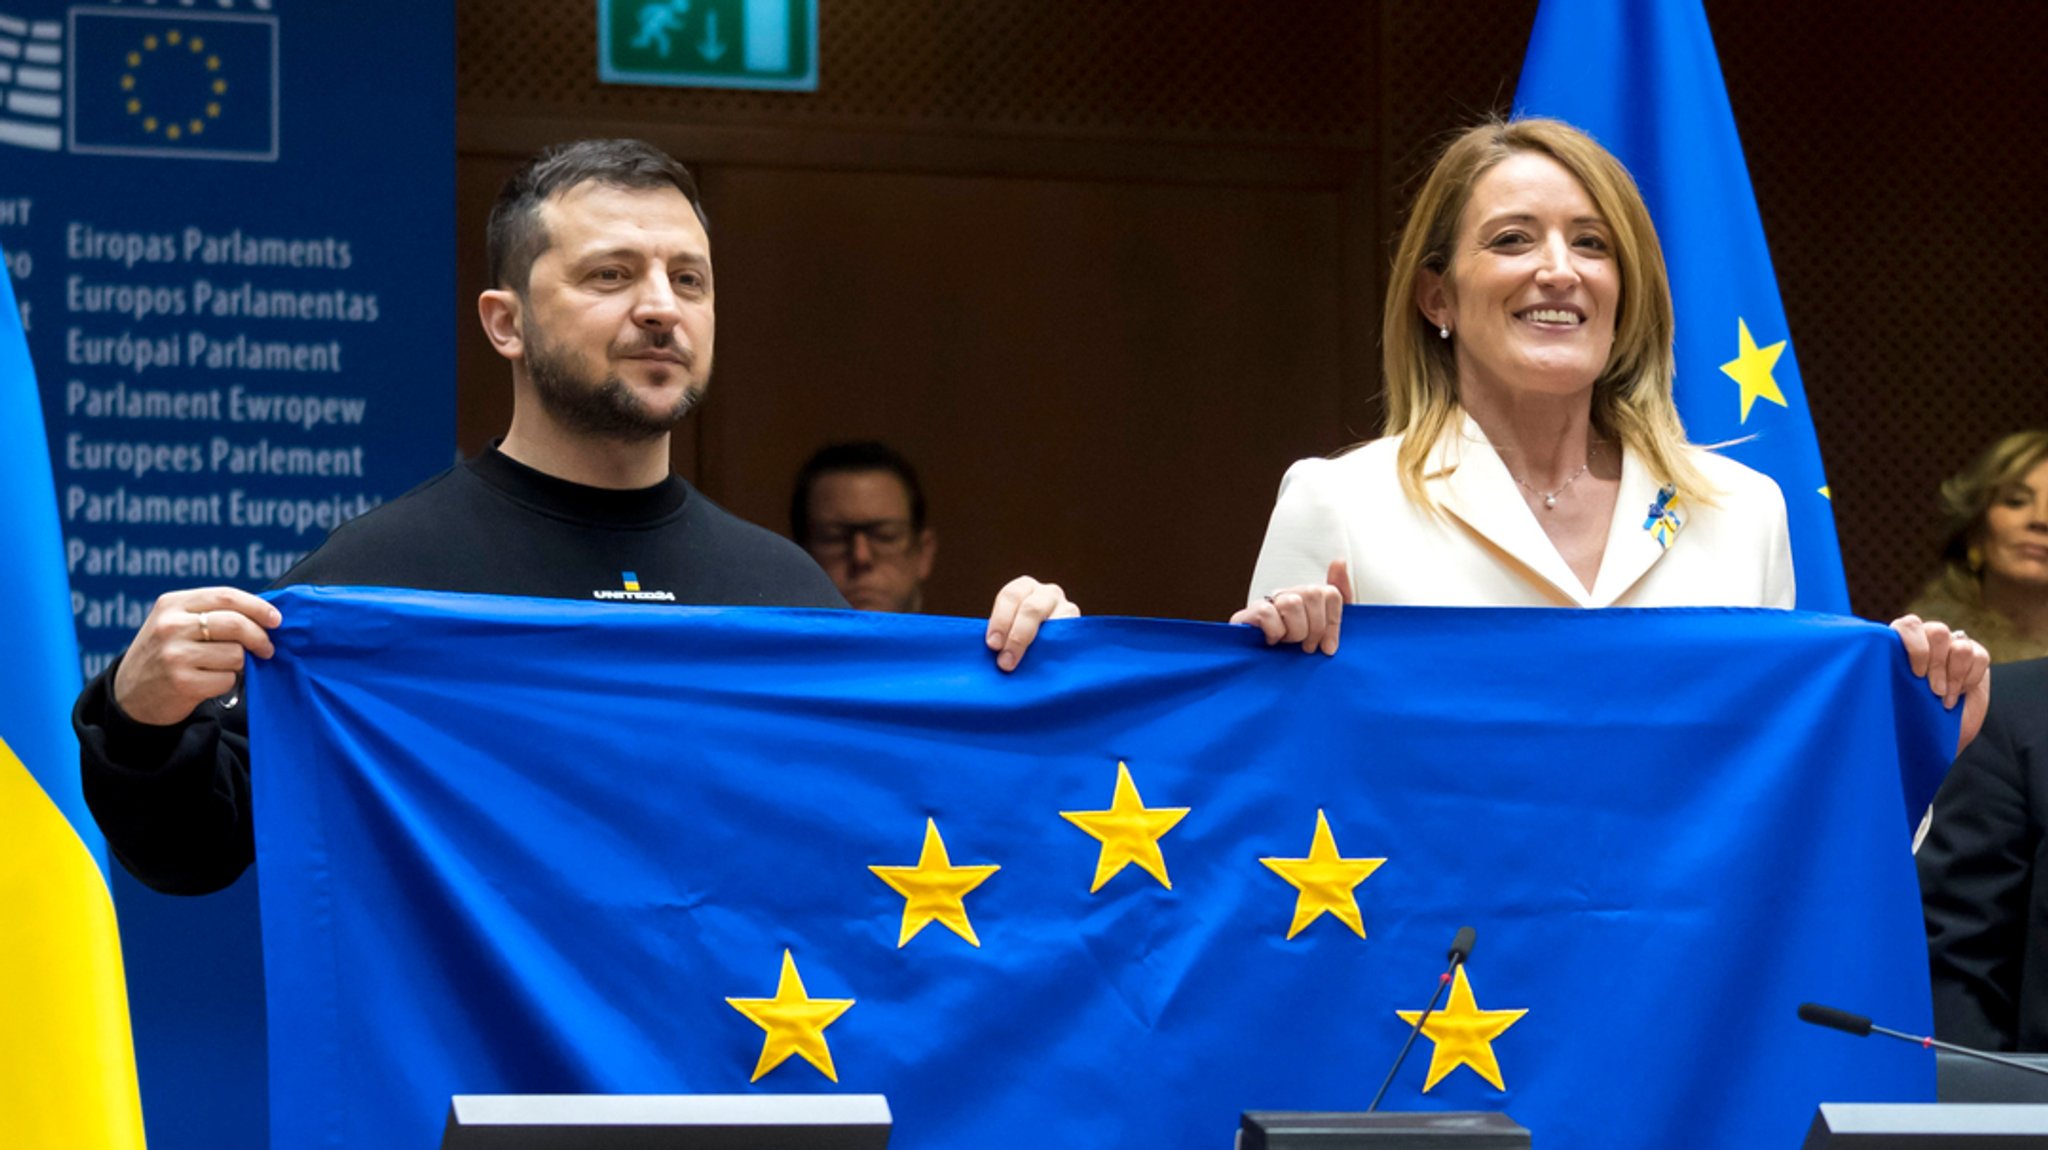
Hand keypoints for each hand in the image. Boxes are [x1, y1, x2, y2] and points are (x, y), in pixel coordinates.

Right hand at [111, 588, 281, 725]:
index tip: (276, 619)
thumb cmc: (165, 655)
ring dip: (240, 664)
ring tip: (224, 667)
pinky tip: (211, 682)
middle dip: (260, 637)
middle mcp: (171, 626)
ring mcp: (175, 654)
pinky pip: (227, 679)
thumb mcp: (176, 623)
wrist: (130, 695)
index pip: (226, 596)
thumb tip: (266, 615)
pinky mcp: (182, 682)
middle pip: (236, 624)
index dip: (258, 607)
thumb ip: (212, 614)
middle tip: (267, 649)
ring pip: (236, 654)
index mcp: (172, 604)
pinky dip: (228, 683)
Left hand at [986, 576, 1079, 672]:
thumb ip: (999, 636)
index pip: (1010, 596)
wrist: (1049, 648)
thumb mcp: (1008, 629)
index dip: (1000, 620)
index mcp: (1023, 588)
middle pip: (1032, 609)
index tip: (993, 645)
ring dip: (1038, 646)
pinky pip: (1068, 636)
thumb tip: (990, 653)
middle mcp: (1047, 593)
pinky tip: (1045, 664)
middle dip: (1017, 637)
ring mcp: (1066, 607)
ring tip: (1027, 666)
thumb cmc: (1018, 638)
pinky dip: (1055, 650)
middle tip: (1005, 662)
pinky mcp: (1079, 625)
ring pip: (1053, 622)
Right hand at [1230, 560, 1351, 654]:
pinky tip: (1272, 642)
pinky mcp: (1247, 615)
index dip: (1334, 621)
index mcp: (1306, 598)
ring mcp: (1267, 603)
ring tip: (1289, 643)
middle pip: (1313, 593)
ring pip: (1292, 603)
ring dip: (1295, 631)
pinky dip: (1274, 632)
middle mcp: (1287, 595)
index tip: (1328, 645)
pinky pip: (1267, 613)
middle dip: (1316, 628)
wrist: (1266, 675)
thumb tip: (1338, 561)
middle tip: (1308, 646)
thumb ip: (1338, 597)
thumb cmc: (1296, 652)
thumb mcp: (1326, 630)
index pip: (1330, 593)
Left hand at [1889, 614, 1991, 753]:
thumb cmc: (1910, 713)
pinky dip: (1970, 679)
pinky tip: (1959, 693)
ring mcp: (1953, 645)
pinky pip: (1979, 657)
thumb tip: (1877, 670)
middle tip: (1934, 690)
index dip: (1916, 648)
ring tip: (1944, 698)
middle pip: (1938, 632)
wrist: (1940, 731)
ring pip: (1961, 646)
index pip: (1909, 625)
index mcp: (1902, 641)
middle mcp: (1927, 638)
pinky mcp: (1976, 656)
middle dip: (1937, 665)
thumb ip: (1890, 675)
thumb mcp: (1894, 695)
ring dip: (1954, 676)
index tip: (1916, 674)